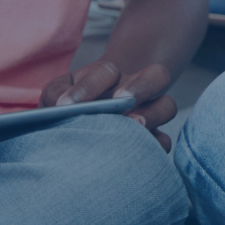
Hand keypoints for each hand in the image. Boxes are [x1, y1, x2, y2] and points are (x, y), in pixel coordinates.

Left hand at [39, 59, 178, 151]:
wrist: (82, 121)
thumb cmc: (69, 104)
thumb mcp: (58, 93)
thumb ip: (57, 94)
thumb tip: (60, 106)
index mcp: (109, 75)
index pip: (107, 71)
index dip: (88, 86)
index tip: (66, 105)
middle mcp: (135, 89)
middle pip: (156, 75)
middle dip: (141, 86)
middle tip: (121, 100)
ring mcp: (148, 112)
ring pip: (167, 105)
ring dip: (153, 115)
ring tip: (134, 126)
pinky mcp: (152, 139)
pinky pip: (165, 140)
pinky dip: (156, 145)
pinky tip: (138, 153)